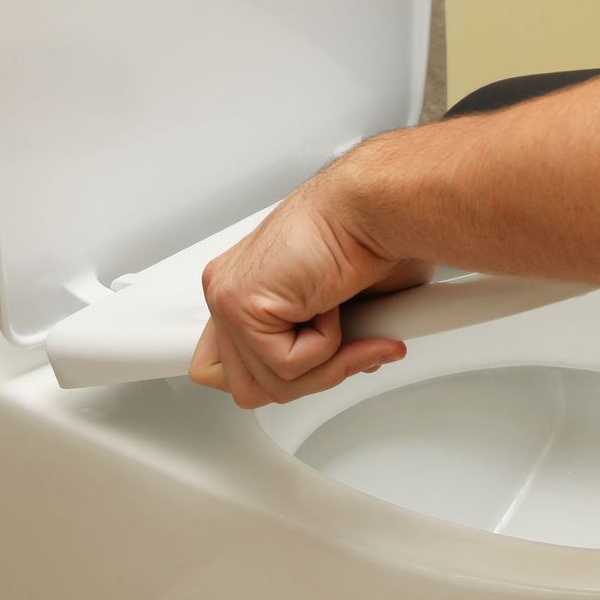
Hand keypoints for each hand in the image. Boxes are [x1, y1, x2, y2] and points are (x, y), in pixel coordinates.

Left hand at [190, 167, 433, 408]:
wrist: (376, 211)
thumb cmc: (369, 241)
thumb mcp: (343, 314)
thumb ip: (319, 350)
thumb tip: (332, 371)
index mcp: (242, 291)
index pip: (224, 367)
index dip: (272, 376)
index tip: (317, 366)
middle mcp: (227, 292)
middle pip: (246, 388)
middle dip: (307, 380)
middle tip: (348, 350)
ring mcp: (227, 299)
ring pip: (271, 384)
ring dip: (325, 364)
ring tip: (347, 321)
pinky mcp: (239, 305)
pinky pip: (287, 366)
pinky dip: (327, 347)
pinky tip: (332, 304)